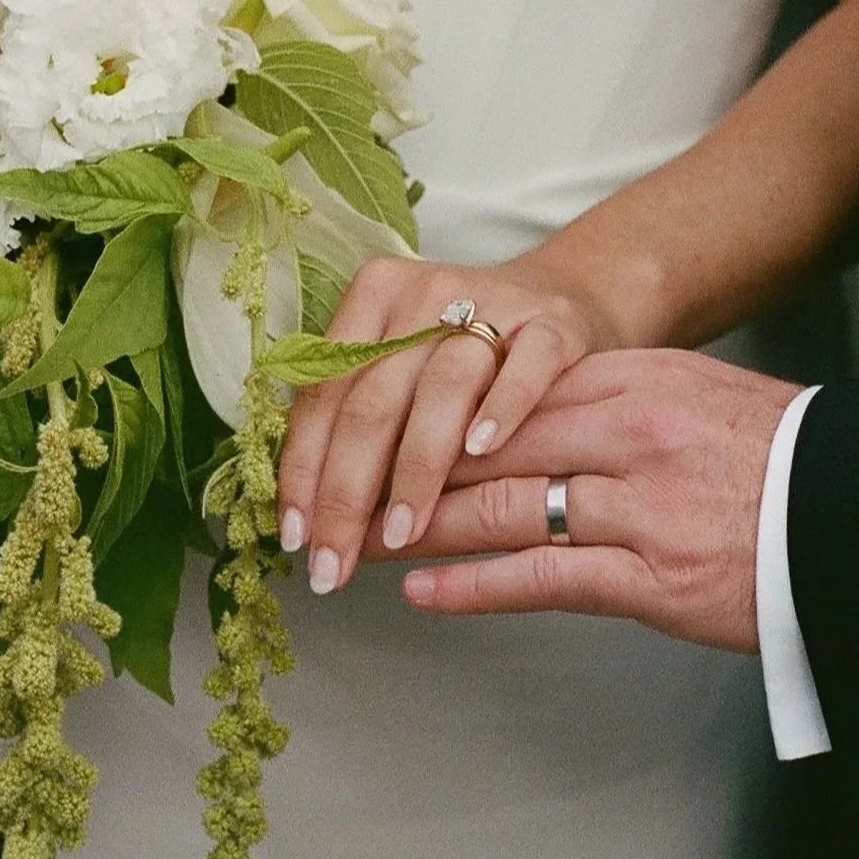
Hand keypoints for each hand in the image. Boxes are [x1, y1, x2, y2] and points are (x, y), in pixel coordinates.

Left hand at [279, 254, 621, 595]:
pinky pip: (525, 369)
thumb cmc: (463, 347)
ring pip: (442, 390)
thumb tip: (312, 518)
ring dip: (416, 470)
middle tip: (334, 563)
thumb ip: (360, 417)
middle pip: (373, 401)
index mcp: (372, 297)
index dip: (304, 471)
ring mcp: (492, 306)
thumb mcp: (403, 362)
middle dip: (347, 494)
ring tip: (403, 533)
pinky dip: (501, 410)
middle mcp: (424, 295)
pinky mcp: (553, 325)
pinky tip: (482, 454)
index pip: (323, 394)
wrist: (562, 294)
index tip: (295, 537)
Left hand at [368, 349, 799, 653]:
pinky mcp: (650, 578)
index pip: (504, 391)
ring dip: (416, 527)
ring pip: (499, 509)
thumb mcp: (693, 395)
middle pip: (484, 445)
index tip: (373, 425)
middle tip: (332, 487)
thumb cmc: (779, 457)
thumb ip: (612, 397)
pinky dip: (472, 584)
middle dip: (398, 468)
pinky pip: (541, 576)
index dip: (427, 412)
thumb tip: (531, 407)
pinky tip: (421, 590)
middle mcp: (626, 433)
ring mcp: (636, 506)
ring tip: (355, 541)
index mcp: (633, 380)